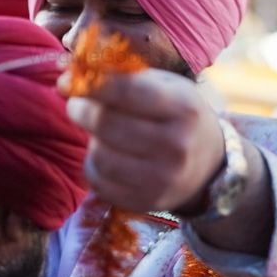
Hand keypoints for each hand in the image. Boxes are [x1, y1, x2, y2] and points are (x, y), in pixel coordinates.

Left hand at [63, 68, 224, 211]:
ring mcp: (163, 179)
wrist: (208, 165)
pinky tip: (106, 156)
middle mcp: (176, 145)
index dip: (91, 84)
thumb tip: (73, 75)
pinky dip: (94, 166)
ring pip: (100, 157)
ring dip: (90, 141)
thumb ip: (125, 78)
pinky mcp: (147, 201)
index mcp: (183, 107)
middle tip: (75, 104)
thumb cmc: (177, 115)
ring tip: (99, 133)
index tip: (68, 81)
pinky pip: (100, 184)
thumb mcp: (165, 86)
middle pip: (108, 124)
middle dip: (81, 110)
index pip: (127, 91)